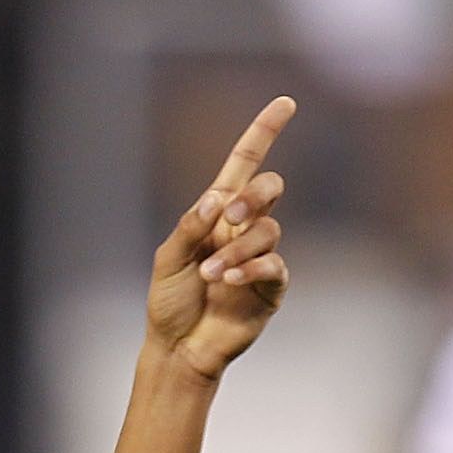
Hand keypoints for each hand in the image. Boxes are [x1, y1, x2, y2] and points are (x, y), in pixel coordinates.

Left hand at [148, 96, 296, 381]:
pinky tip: (229, 283)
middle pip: (269, 189)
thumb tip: (218, 200)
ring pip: (269, 230)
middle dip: (254, 197)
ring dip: (238, 250)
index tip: (285, 103)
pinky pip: (274, 264)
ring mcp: (260, 257)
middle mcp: (242, 229)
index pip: (244, 164)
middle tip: (229, 218)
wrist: (179, 348)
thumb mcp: (166, 260)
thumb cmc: (169, 302)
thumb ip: (189, 227)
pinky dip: (251, 269)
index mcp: (216, 214)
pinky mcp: (271, 286)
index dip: (264, 133)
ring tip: (211, 275)